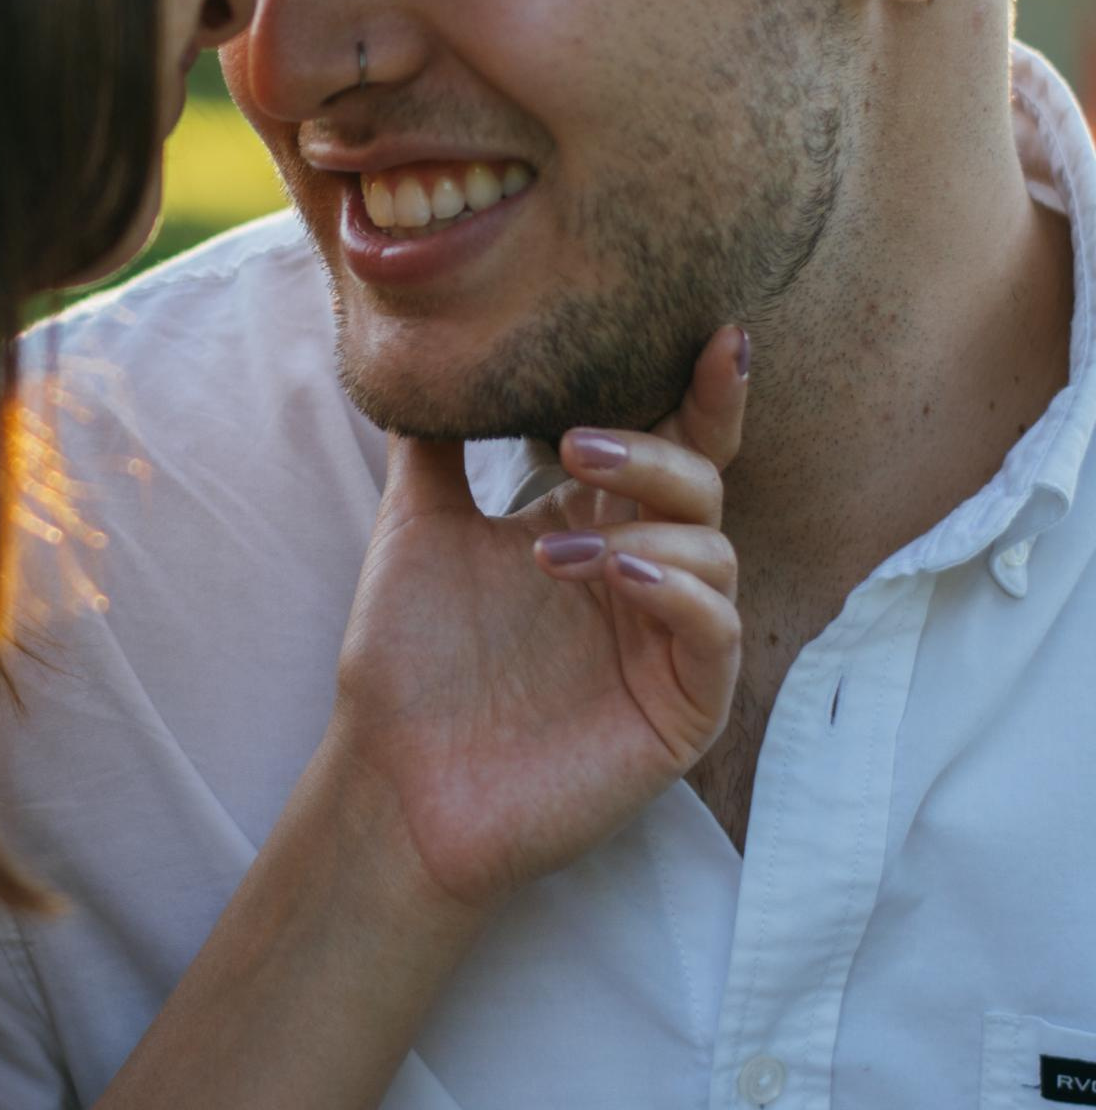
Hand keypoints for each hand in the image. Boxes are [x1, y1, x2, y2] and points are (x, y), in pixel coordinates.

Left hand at [326, 326, 745, 911]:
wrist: (391, 778)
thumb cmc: (407, 663)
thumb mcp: (415, 528)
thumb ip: (434, 444)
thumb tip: (426, 348)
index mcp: (595, 527)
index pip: (671, 446)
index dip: (703, 393)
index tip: (715, 331)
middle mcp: (642, 578)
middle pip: (701, 484)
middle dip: (655, 451)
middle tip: (576, 443)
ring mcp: (667, 644)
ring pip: (717, 551)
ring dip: (646, 527)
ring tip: (552, 551)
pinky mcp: (682, 710)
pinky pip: (716, 633)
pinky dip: (675, 591)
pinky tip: (612, 576)